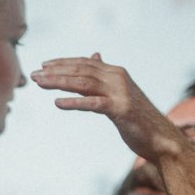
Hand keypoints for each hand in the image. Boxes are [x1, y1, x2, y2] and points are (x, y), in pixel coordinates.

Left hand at [31, 53, 180, 162]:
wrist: (160, 138)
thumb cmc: (137, 117)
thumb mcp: (119, 93)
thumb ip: (105, 76)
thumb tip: (95, 56)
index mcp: (116, 72)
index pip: (84, 63)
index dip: (62, 63)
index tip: (43, 65)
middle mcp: (117, 78)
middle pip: (81, 70)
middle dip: (55, 71)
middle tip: (34, 74)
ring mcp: (120, 93)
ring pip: (83, 83)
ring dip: (59, 82)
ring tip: (40, 84)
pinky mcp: (120, 109)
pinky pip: (92, 104)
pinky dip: (74, 102)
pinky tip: (58, 103)